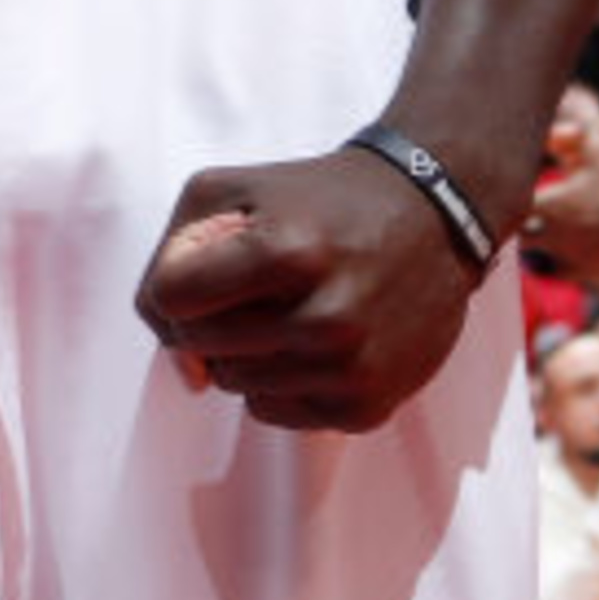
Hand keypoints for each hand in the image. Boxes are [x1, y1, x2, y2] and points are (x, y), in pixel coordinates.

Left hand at [135, 144, 487, 433]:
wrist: (429, 216)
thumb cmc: (316, 198)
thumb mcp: (233, 187)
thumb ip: (174, 253)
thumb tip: (182, 367)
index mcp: (286, 250)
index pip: (169, 296)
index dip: (175, 279)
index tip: (205, 263)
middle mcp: (323, 316)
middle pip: (198, 346)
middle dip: (207, 315)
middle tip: (249, 284)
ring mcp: (349, 368)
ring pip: (234, 384)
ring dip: (242, 350)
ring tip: (285, 307)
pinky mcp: (367, 406)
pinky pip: (274, 412)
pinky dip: (277, 380)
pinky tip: (310, 341)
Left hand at [525, 93, 598, 290]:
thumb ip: (589, 135)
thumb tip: (584, 119)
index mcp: (546, 204)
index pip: (510, 202)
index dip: (509, 196)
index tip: (508, 192)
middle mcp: (548, 235)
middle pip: (520, 236)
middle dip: (521, 229)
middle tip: (523, 221)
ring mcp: (565, 259)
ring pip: (537, 261)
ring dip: (537, 252)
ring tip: (538, 247)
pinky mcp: (585, 277)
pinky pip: (564, 274)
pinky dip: (562, 267)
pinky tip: (567, 260)